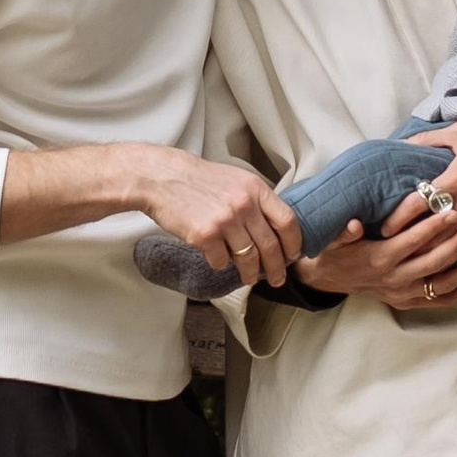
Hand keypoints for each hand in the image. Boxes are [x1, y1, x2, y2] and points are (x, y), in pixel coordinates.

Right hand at [135, 152, 303, 284]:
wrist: (162, 178)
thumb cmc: (199, 179)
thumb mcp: (235, 179)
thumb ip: (256, 199)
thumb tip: (275, 227)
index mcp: (255, 189)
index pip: (287, 221)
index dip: (294, 242)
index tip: (294, 255)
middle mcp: (244, 205)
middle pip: (270, 245)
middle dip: (276, 268)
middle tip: (277, 278)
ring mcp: (225, 221)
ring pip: (248, 258)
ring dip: (250, 273)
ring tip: (249, 277)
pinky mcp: (205, 236)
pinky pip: (222, 261)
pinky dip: (221, 263)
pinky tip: (217, 258)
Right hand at [296, 210, 456, 307]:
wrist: (327, 280)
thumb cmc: (334, 252)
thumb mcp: (333, 239)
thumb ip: (344, 232)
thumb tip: (353, 225)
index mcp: (379, 258)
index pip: (412, 241)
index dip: (433, 226)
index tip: (452, 210)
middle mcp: (394, 278)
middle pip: (434, 261)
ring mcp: (403, 293)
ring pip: (443, 283)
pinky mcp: (407, 302)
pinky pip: (440, 300)